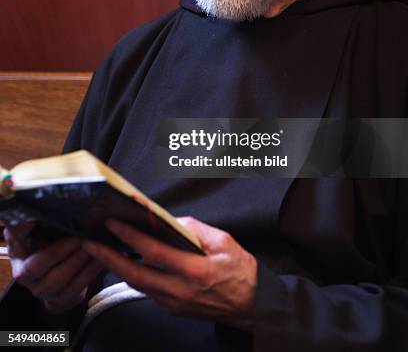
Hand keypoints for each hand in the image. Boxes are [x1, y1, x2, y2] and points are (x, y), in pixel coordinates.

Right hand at [4, 222, 101, 313]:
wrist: (56, 280)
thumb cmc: (51, 244)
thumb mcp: (44, 228)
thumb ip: (46, 215)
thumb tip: (56, 190)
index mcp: (18, 248)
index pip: (15, 235)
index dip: (25, 227)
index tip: (40, 215)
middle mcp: (23, 272)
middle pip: (38, 264)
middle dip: (61, 250)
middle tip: (80, 236)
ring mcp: (40, 288)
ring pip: (59, 277)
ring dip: (79, 260)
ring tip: (94, 245)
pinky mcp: (59, 299)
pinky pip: (76, 286)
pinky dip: (91, 271)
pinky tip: (102, 258)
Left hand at [82, 216, 256, 329]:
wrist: (252, 304)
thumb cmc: (240, 270)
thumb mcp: (223, 241)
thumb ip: (194, 229)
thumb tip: (169, 221)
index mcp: (194, 269)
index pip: (153, 251)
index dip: (130, 237)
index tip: (112, 224)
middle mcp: (180, 290)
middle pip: (135, 274)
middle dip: (108, 258)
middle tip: (89, 243)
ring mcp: (174, 303)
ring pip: (137, 284)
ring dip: (116, 267)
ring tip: (101, 250)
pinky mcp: (172, 308)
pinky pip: (147, 290)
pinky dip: (132, 275)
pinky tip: (125, 262)